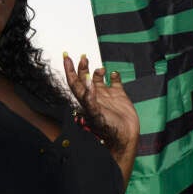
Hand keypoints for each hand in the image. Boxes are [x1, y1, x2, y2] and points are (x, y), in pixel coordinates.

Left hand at [63, 53, 139, 183]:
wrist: (125, 137)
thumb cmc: (109, 129)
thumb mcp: (96, 114)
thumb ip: (90, 98)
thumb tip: (87, 80)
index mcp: (86, 100)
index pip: (74, 82)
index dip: (69, 70)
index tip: (67, 57)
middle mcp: (95, 96)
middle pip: (84, 78)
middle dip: (82, 67)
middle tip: (83, 56)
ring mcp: (107, 95)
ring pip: (98, 78)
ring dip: (98, 71)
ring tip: (100, 69)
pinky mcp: (119, 95)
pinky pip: (115, 81)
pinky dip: (114, 75)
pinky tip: (113, 73)